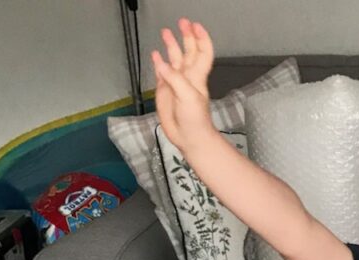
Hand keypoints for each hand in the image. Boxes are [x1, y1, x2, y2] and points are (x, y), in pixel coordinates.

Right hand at [151, 18, 215, 152]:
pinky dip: (158, 62)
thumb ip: (175, 79)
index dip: (201, 38)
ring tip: (166, 32)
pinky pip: (161, 71)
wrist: (189, 137)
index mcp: (196, 76)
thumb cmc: (195, 119)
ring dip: (171, 45)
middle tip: (182, 22)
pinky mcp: (165, 90)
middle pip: (188, 51)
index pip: (202, 53)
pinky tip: (156, 54)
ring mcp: (175, 82)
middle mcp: (186, 76)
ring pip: (174, 59)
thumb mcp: (188, 96)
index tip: (195, 26)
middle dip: (186, 36)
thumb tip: (161, 64)